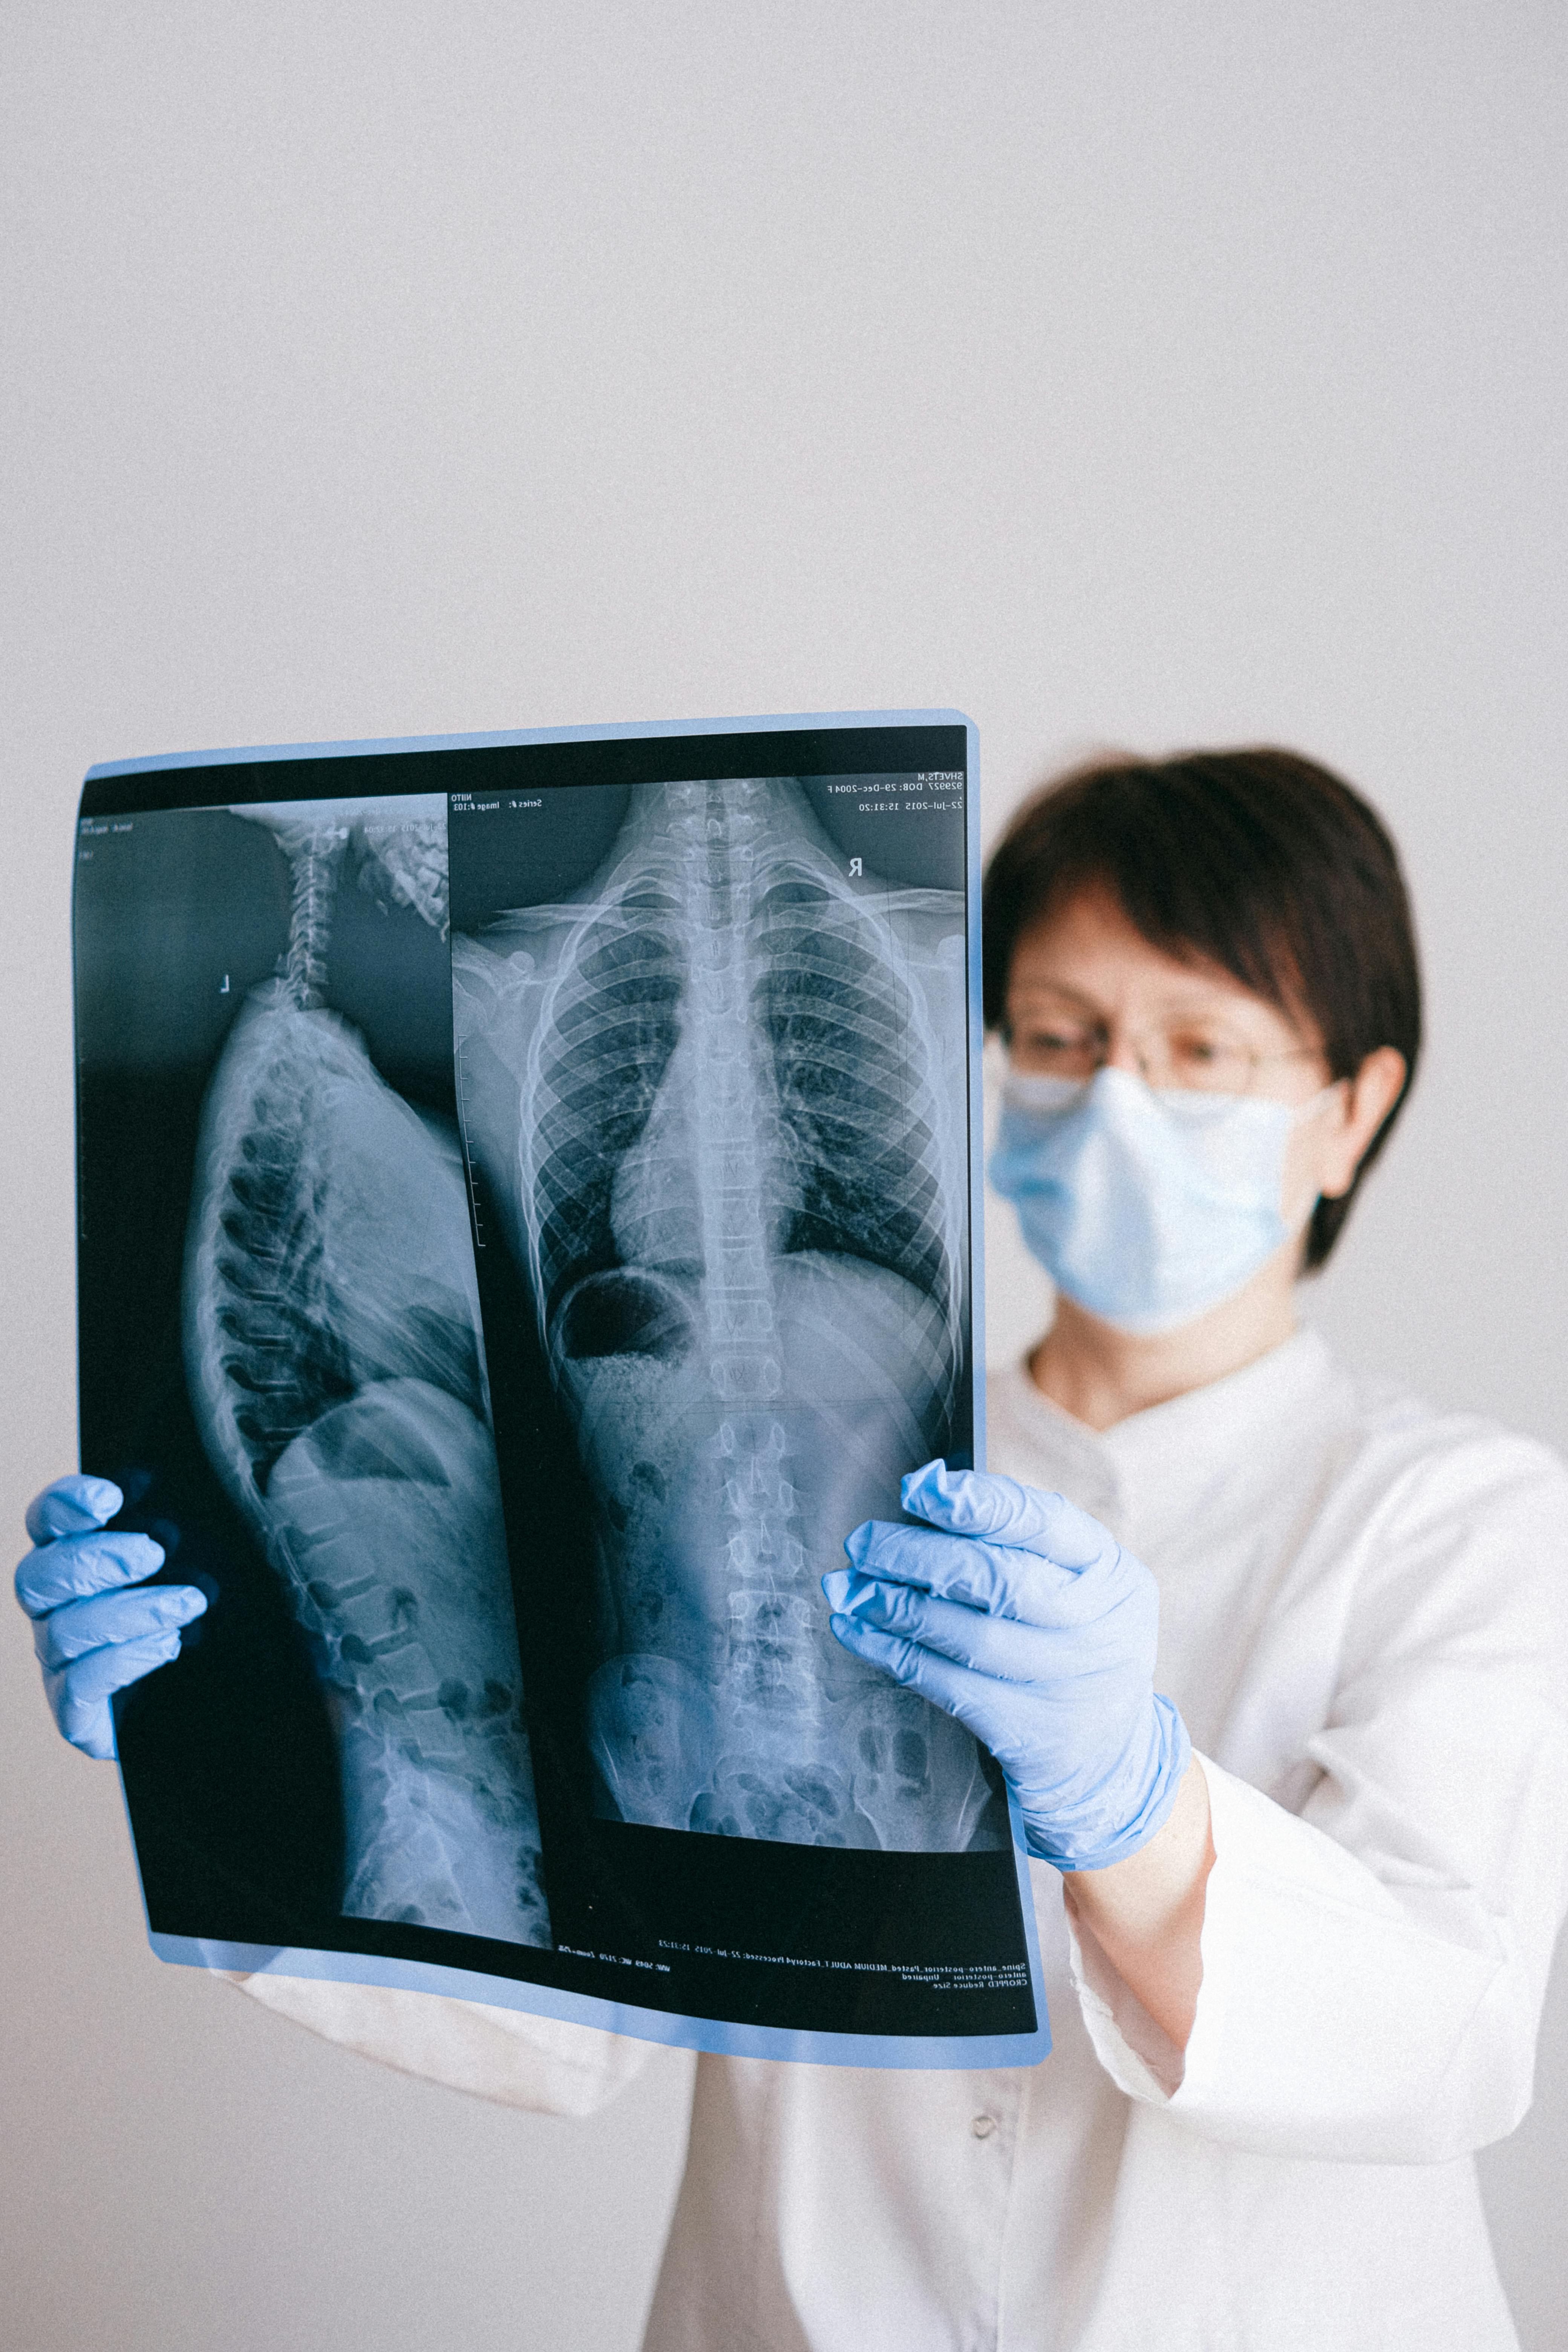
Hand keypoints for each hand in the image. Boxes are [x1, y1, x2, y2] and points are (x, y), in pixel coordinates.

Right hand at [14, 1476, 207, 1759]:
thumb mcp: (224, 1555)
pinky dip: (120, 1661)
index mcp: (81, 1557)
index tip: (110, 1498)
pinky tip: (168, 1646)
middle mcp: (60, 1608)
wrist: (244, 1696)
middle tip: (153, 1553)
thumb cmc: (232, 1612)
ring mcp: (64, 1663)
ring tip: (187, 1604)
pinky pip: (76, 1687)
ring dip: (125, 1612)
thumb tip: (231, 1465)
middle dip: (93, 1559)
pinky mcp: (80, 1715)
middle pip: (37, 1576)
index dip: (65, 1504)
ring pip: (60, 1632)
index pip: (48, 1521)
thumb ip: (205, 1515)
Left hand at [824, 1462, 1189, 1869]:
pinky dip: (894, 1653)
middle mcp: (1098, 1627)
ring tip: (849, 1587)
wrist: (1108, 1758)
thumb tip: (924, 1492)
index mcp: (1112, 1574)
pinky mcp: (1028, 1732)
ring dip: (896, 1606)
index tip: (916, 1490)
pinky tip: (857, 1631)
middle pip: (999, 1578)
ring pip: (968, 1635)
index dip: (976, 1503)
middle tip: (863, 1542)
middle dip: (918, 1555)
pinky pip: (947, 1685)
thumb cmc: (1072, 1642)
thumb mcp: (1075, 1585)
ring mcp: (1066, 1684)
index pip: (1043, 1523)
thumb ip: (1013, 1540)